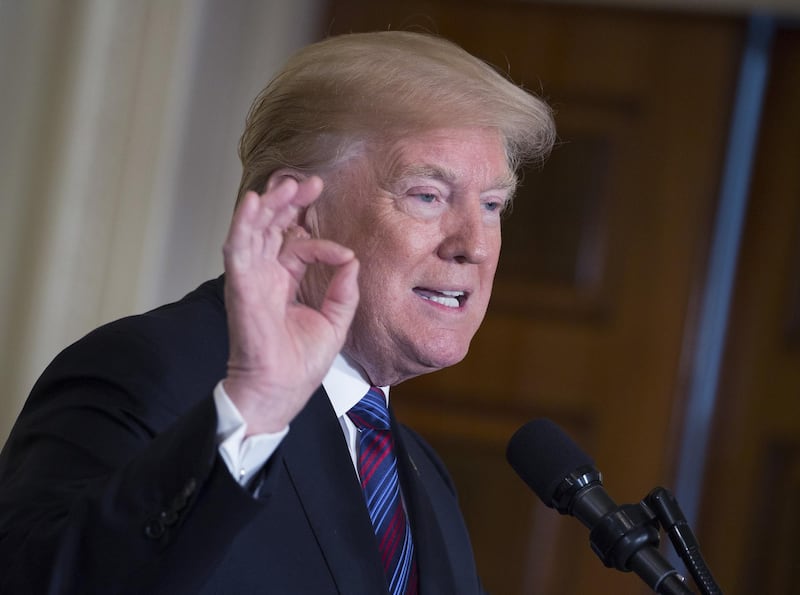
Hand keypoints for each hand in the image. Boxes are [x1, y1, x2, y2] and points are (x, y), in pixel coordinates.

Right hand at [222, 175, 358, 433]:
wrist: (280, 390)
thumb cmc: (299, 363)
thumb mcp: (335, 320)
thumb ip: (344, 289)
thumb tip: (351, 259)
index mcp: (282, 283)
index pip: (298, 248)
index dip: (321, 243)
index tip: (344, 255)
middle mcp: (263, 277)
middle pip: (271, 229)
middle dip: (288, 203)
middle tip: (308, 182)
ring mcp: (250, 280)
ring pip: (254, 231)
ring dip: (268, 205)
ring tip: (285, 183)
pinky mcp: (241, 287)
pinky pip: (238, 249)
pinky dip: (242, 224)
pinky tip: (251, 202)